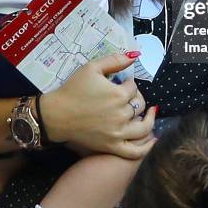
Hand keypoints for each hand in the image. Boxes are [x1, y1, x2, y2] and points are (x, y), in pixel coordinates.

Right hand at [41, 53, 155, 159]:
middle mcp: (121, 114)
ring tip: (150, 112)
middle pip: (140, 105)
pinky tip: (152, 139)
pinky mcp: (112, 147)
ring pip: (144, 127)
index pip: (133, 87)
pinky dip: (146, 146)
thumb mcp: (92, 68)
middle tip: (127, 95)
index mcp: (118, 95)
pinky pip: (135, 151)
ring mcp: (118, 133)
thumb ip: (115, 60)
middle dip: (136, 97)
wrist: (56, 115)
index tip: (120, 82)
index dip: (128, 83)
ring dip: (149, 118)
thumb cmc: (73, 89)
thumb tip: (135, 56)